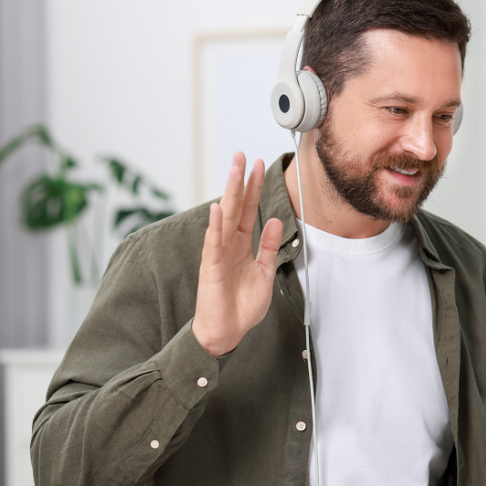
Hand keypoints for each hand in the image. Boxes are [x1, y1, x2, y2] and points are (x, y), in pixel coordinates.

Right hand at [191, 152, 282, 356]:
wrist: (228, 331)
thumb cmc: (242, 305)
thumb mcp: (264, 272)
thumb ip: (268, 246)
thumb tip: (273, 221)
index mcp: (241, 245)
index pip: (248, 210)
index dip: (253, 188)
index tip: (258, 165)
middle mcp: (228, 244)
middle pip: (235, 206)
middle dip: (239, 180)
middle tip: (242, 155)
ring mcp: (218, 253)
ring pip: (225, 218)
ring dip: (229, 193)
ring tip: (233, 170)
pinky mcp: (212, 267)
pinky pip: (213, 243)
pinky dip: (215, 225)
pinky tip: (219, 208)